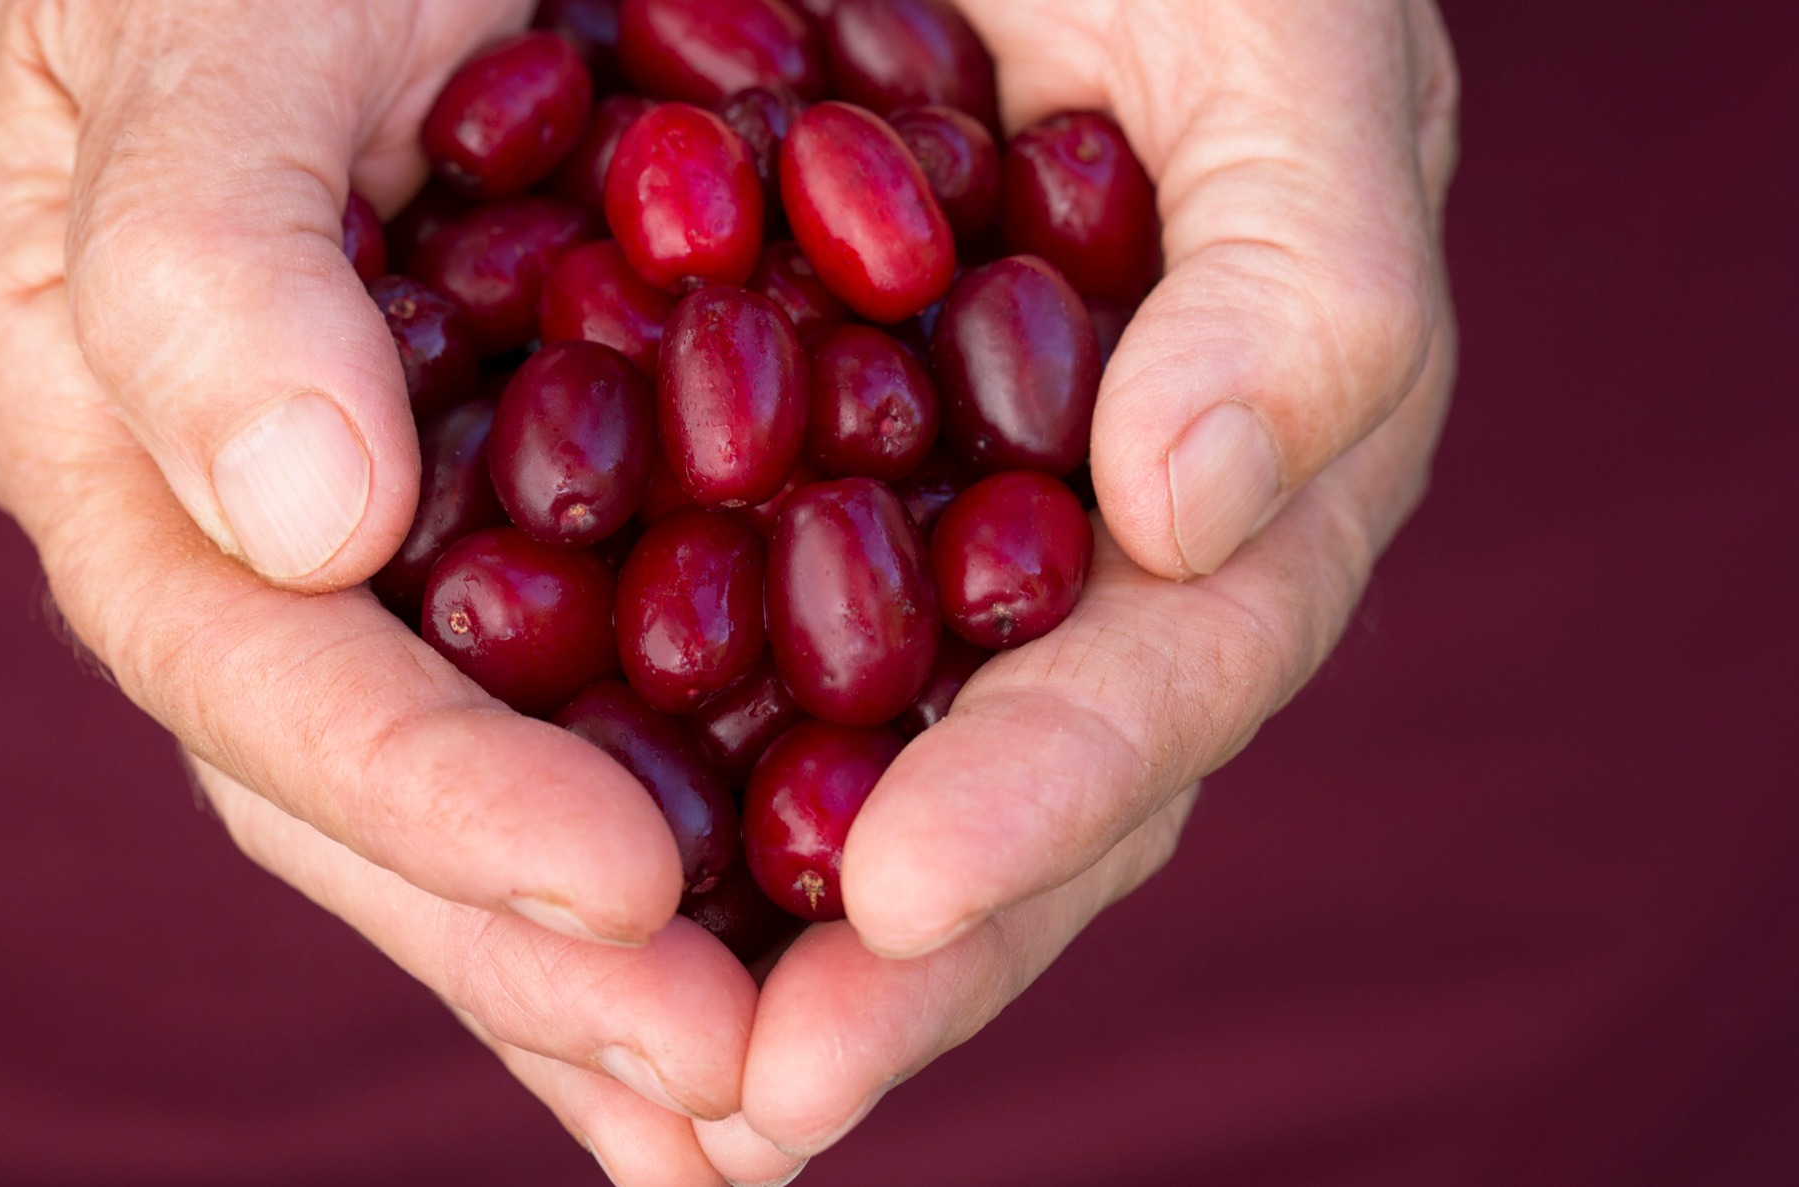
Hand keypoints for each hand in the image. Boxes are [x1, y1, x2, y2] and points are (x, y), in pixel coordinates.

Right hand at [0, 2, 776, 1180]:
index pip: (258, 673)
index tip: (622, 901)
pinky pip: (592, 720)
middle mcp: (243, 539)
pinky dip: (686, 852)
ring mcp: (381, 556)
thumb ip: (204, 253)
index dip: (427, 804)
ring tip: (767, 1108)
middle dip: (541, 959)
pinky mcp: (516, 537)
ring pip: (485, 804)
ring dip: (615, 974)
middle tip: (733, 1088)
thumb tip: (301, 528)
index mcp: (109, 433)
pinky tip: (784, 970)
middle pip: (372, 803)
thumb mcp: (207, 22)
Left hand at [696, 0, 1459, 1168]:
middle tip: (761, 1099)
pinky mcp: (769, 484)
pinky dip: (644, 789)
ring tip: (668, 1091)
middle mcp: (1082, 538)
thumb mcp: (1286, 51)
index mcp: (1234, 461)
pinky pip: (711, 663)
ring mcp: (927, 526)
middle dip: (899, 960)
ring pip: (856, 770)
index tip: (906, 906)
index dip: (1050, 799)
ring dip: (755, 935)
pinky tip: (566, 914)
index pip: (1163, 677)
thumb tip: (1181, 522)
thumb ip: (1301, 281)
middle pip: (1006, 791)